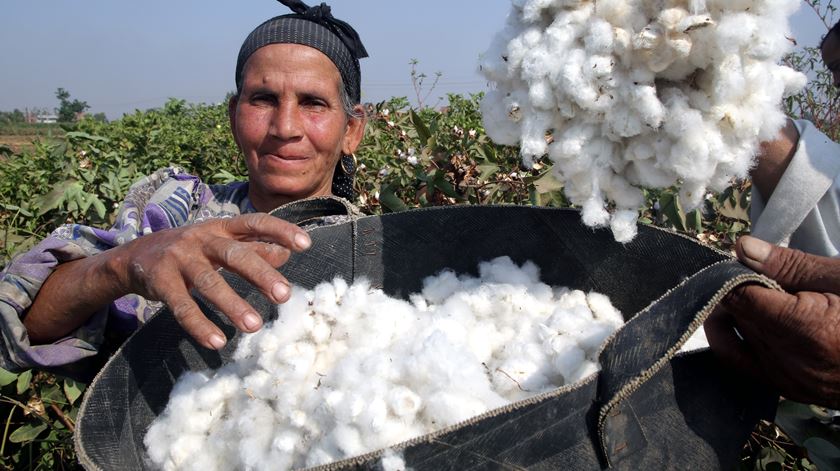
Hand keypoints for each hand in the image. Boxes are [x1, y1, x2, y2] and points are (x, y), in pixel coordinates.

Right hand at [110, 213, 310, 349]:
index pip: (255, 222)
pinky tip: (218, 342)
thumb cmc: (192, 251)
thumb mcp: (221, 244)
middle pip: (234, 254)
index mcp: (221, 227)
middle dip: (261, 274)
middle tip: (285, 295)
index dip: (280, 231)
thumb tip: (286, 255)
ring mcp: (179, 258)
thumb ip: (252, 248)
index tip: (306, 244)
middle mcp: (201, 238)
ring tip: (254, 327)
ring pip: (209, 282)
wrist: (135, 257)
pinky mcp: (160, 280)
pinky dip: (200, 325)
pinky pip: (182, 305)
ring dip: (233, 305)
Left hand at [705, 236, 839, 408]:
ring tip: (769, 295)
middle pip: (735, 316)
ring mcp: (789, 381)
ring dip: (740, 314)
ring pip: (736, 338)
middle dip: (737, 291)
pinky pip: (744, 363)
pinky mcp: (790, 390)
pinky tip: (750, 320)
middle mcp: (791, 362)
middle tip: (760, 273)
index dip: (735, 274)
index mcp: (806, 330)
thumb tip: (742, 248)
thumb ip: (788, 265)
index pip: (738, 297)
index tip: (744, 260)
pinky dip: (740, 339)